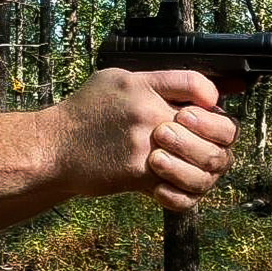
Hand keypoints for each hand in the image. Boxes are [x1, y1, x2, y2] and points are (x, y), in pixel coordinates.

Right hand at [47, 69, 237, 210]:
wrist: (52, 148)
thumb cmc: (86, 113)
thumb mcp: (118, 80)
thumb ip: (160, 81)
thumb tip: (205, 90)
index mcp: (144, 86)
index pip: (198, 84)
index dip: (212, 96)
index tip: (208, 106)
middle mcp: (148, 114)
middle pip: (215, 125)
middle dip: (218, 136)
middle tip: (208, 142)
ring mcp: (146, 146)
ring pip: (205, 160)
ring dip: (206, 164)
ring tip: (193, 163)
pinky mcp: (139, 175)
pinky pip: (181, 189)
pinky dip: (184, 190)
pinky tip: (173, 183)